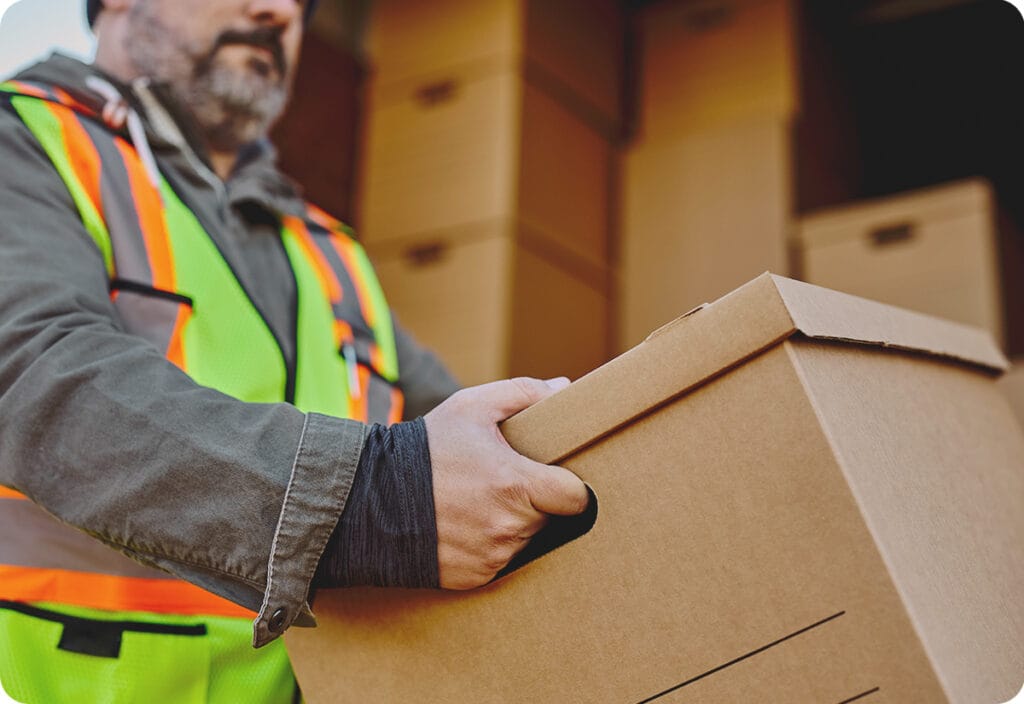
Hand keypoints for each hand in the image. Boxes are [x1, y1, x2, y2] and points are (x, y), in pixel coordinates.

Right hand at [424, 377, 588, 589]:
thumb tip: (563, 388)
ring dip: (515, 524)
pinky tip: (467, 525)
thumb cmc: (424, 450)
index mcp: (516, 485)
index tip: (560, 479)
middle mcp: (508, 526)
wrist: (370, 499)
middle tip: (510, 484)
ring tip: (482, 502)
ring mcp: (492, 556)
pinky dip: (491, 546)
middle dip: (538, 502)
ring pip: (527, 541)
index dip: (573, 487)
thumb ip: (522, 393)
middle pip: (551, 518)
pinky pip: (501, 562)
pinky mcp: (476, 577)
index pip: (577, 498)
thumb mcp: (471, 407)